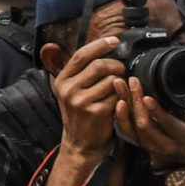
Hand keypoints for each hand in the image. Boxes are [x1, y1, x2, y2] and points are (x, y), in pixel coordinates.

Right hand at [50, 36, 125, 167]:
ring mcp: (81, 102)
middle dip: (116, 65)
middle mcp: (68, 89)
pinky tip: (121, 101)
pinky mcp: (96, 113)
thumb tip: (99, 47)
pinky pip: (117, 96)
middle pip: (99, 65)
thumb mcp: (71, 92)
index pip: (81, 55)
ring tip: (120, 88)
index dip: (100, 45)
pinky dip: (123, 97)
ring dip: (121, 83)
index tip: (115, 40)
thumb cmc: (81, 115)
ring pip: (111, 80)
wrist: (80, 145)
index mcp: (61, 80)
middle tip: (122, 71)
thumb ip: (80, 72)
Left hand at [118, 82, 184, 169]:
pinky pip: (125, 130)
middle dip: (137, 101)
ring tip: (119, 84)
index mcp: (181, 136)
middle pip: (145, 124)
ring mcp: (147, 144)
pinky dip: (120, 115)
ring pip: (132, 125)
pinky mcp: (136, 141)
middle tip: (132, 81)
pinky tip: (116, 99)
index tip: (147, 97)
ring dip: (125, 102)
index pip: (168, 124)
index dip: (157, 112)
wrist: (178, 157)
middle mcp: (163, 143)